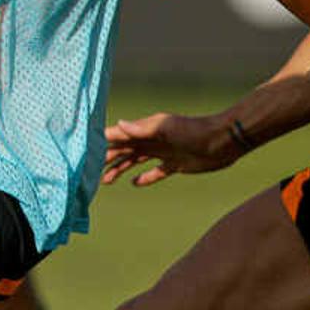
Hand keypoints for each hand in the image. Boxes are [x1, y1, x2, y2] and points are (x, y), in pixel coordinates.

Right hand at [101, 110, 238, 187]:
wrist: (223, 141)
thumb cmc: (195, 131)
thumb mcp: (166, 127)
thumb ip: (141, 128)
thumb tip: (118, 126)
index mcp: (147, 129)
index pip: (120, 134)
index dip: (104, 141)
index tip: (87, 150)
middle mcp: (153, 139)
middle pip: (124, 149)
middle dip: (108, 158)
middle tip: (92, 171)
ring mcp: (164, 152)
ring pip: (136, 161)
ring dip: (121, 169)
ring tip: (107, 181)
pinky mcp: (175, 164)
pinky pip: (155, 172)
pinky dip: (145, 177)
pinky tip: (136, 184)